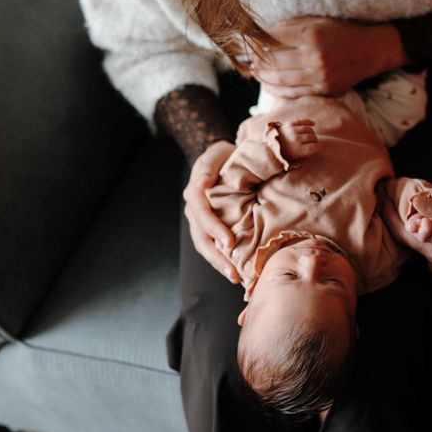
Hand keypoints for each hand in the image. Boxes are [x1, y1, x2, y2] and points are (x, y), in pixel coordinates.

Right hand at [183, 140, 240, 282]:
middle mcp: (194, 210)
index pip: (202, 215)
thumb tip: (203, 182)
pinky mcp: (209, 227)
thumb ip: (208, 167)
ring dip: (219, 263)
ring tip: (236, 278)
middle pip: (201, 238)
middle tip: (234, 272)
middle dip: (217, 257)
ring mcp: (199, 220)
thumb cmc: (223, 155)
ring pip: (205, 246)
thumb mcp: (216, 154)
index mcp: (195, 193)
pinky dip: (223, 259)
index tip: (229, 242)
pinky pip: (213, 245)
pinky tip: (236, 270)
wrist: (223, 157)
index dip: (214, 229)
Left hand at [251, 17, 406, 98]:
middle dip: (257, 60)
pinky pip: (293, 93)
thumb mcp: (316, 22)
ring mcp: (320, 76)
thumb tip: (260, 34)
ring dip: (263, 76)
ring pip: (280, 80)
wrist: (372, 51)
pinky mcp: (325, 90)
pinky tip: (269, 85)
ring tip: (256, 72)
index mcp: (312, 34)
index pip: (273, 39)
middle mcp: (315, 56)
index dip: (255, 41)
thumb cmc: (341, 33)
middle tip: (249, 59)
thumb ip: (289, 27)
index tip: (246, 40)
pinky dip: (276, 90)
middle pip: (273, 61)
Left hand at [274, 118, 322, 160]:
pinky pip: (302, 121)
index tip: (321, 147)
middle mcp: (295, 139)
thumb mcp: (294, 158)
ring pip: (309, 129)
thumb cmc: (284, 153)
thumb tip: (318, 148)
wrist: (269, 145)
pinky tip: (312, 124)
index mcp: (297, 150)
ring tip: (311, 136)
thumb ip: (306, 153)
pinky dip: (309, 122)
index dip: (320, 147)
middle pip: (312, 137)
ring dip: (312, 133)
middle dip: (315, 140)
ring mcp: (292, 130)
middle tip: (314, 142)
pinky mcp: (289, 124)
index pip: (314, 147)